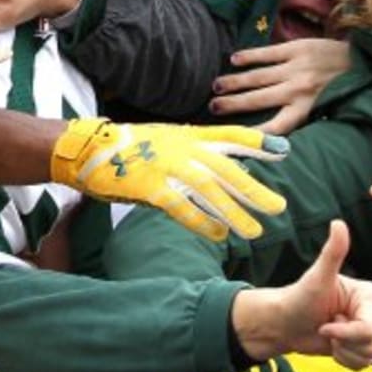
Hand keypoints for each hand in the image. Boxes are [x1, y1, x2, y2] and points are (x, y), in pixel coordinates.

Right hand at [50, 117, 288, 239]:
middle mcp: (182, 147)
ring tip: (255, 231)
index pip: (230, 136)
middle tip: (279, 207)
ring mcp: (166, 166)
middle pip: (226, 169)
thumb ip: (194, 152)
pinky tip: (218, 236)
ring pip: (209, 190)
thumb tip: (221, 170)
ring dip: (233, 212)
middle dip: (254, 189)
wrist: (88, 149)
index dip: (257, 143)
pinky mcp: (150, 186)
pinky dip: (201, 222)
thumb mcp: (166, 140)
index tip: (283, 150)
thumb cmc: (129, 149)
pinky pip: (182, 207)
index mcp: (188, 135)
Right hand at [209, 39, 350, 134]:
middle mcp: (298, 90)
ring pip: (258, 77)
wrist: (367, 60)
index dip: (254, 135)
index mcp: (306, 109)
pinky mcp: (297, 49)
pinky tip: (234, 60)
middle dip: (233, 105)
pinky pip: (268, 54)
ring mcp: (296, 68)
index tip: (234, 140)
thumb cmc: (344, 90)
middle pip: (258, 100)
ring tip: (216, 86)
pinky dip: (250, 56)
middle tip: (212, 108)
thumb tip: (279, 139)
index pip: (275, 127)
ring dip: (235, 82)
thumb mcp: (326, 111)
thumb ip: (302, 119)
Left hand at [233, 220, 371, 364]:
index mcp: (370, 294)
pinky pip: (365, 364)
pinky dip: (345, 360)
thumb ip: (332, 253)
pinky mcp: (361, 344)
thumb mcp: (316, 278)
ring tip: (328, 335)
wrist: (284, 324)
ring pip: (370, 355)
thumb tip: (338, 223)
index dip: (346, 332)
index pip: (370, 327)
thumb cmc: (298, 298)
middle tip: (326, 327)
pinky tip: (332, 345)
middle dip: (345, 342)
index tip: (326, 322)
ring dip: (344, 352)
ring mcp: (369, 328)